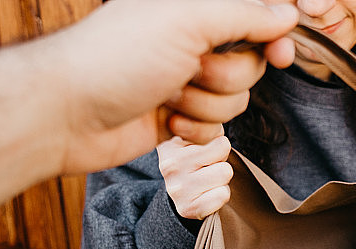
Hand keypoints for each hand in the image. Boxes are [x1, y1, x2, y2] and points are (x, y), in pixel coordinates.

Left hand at [54, 0, 297, 173]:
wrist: (68, 114)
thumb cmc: (115, 58)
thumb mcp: (186, 21)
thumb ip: (243, 14)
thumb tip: (287, 14)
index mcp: (192, 9)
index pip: (254, 18)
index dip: (273, 37)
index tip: (281, 54)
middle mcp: (191, 42)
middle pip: (250, 65)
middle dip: (225, 76)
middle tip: (191, 71)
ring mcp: (185, 81)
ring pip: (234, 100)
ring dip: (205, 105)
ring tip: (168, 97)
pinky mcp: (179, 117)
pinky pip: (215, 128)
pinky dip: (195, 129)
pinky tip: (166, 120)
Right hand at [157, 134, 233, 219]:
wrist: (185, 194)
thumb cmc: (197, 160)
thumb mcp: (199, 137)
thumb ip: (207, 128)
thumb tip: (218, 140)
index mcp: (170, 142)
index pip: (212, 132)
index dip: (218, 142)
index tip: (204, 149)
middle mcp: (168, 164)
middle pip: (222, 149)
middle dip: (220, 159)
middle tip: (207, 166)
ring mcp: (176, 188)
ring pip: (224, 172)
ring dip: (221, 177)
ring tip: (207, 178)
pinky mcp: (186, 208)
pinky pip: (222, 195)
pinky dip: (221, 194)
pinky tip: (207, 193)